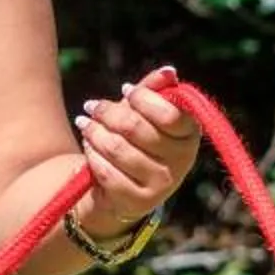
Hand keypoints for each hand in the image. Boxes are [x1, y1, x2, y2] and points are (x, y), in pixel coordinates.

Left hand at [73, 66, 200, 236]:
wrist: (122, 187)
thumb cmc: (136, 141)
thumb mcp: (145, 114)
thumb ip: (155, 92)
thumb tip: (169, 72)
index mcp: (189, 136)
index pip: (169, 114)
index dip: (143, 98)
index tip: (125, 91)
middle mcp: (182, 162)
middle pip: (136, 128)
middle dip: (108, 113)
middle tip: (92, 106)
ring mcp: (162, 185)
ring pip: (117, 148)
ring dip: (94, 132)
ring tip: (85, 124)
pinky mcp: (139, 202)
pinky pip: (106, 171)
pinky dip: (92, 155)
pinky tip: (89, 147)